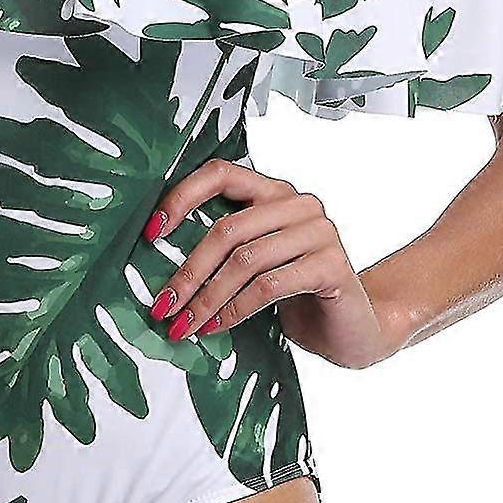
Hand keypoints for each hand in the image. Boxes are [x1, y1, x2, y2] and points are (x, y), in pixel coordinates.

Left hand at [142, 159, 406, 369]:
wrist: (352, 329)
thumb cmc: (294, 294)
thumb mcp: (253, 264)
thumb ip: (221, 250)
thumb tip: (160, 269)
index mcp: (272, 191)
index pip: (220, 173)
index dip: (180, 197)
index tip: (150, 233)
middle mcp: (298, 203)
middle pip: (227, 229)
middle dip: (188, 272)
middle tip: (162, 306)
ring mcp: (319, 231)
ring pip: (245, 260)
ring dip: (207, 298)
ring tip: (183, 325)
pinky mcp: (331, 264)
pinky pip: (269, 285)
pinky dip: (235, 310)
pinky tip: (217, 327)